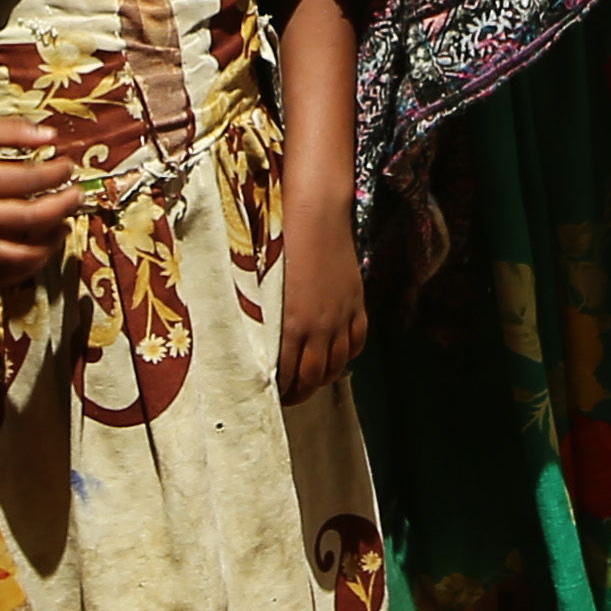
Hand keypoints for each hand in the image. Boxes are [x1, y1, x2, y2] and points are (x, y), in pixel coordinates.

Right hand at [0, 124, 75, 284]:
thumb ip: (10, 130)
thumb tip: (51, 137)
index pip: (28, 180)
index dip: (56, 174)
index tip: (68, 166)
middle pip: (28, 219)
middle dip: (62, 207)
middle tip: (77, 195)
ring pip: (16, 256)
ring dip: (47, 245)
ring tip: (62, 227)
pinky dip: (19, 270)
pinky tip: (35, 253)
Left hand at [275, 168, 369, 398]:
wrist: (316, 214)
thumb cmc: (279, 244)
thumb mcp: (262, 287)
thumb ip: (263, 321)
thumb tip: (254, 347)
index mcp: (291, 325)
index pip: (286, 375)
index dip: (278, 391)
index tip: (269, 396)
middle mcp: (320, 327)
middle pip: (313, 377)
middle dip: (299, 393)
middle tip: (288, 396)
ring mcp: (341, 316)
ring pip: (336, 364)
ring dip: (322, 379)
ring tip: (310, 381)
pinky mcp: (356, 303)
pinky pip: (357, 342)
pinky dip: (347, 356)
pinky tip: (335, 356)